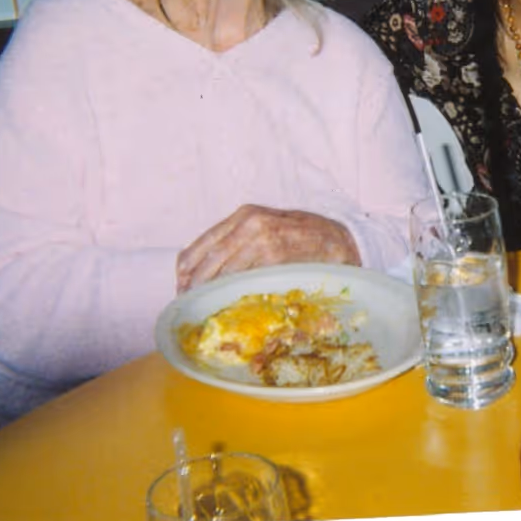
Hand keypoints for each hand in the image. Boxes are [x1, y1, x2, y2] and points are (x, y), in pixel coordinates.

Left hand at [176, 205, 361, 290]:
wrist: (339, 240)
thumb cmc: (302, 238)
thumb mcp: (267, 230)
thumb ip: (241, 243)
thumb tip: (210, 271)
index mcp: (244, 215)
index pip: (201, 243)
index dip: (187, 268)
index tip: (181, 286)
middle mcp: (249, 222)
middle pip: (207, 258)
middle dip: (194, 284)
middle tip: (187, 302)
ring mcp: (261, 237)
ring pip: (222, 269)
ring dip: (210, 290)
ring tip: (204, 305)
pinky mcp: (274, 253)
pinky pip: (244, 276)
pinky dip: (232, 291)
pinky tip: (227, 302)